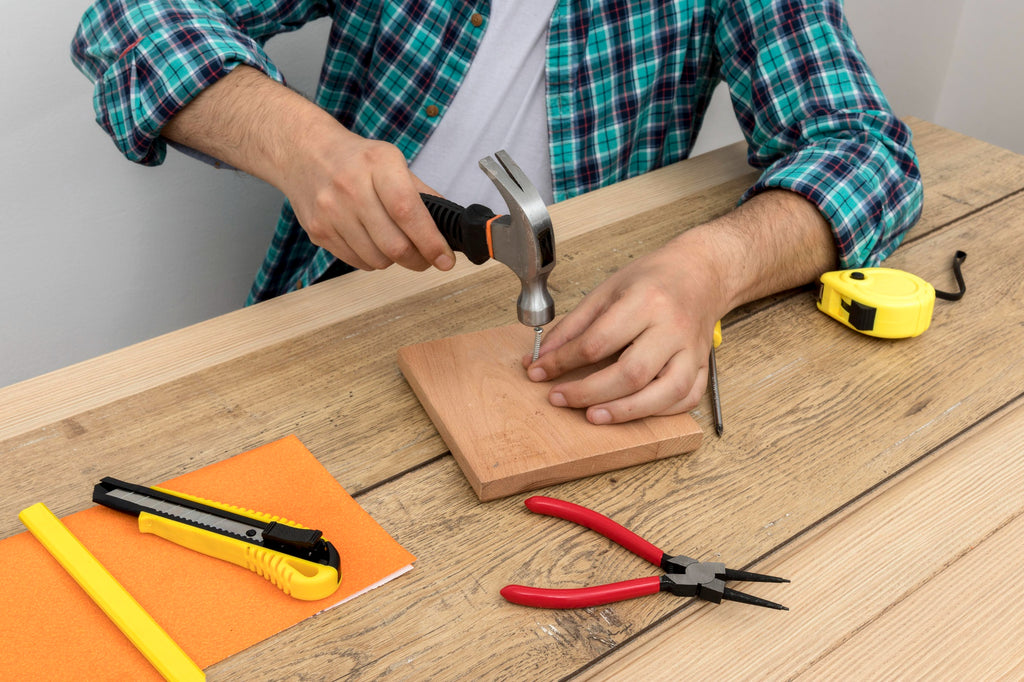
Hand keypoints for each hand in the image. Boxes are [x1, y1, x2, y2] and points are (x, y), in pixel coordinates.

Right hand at [162, 66, 455, 272]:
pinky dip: (368, 260)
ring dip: (393, 262)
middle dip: (415, 258)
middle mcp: (351, 189)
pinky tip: (368, 243)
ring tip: (397, 249)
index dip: (432, 242)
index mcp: (376, 166)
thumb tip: (449, 222)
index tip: (446, 259)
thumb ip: (420, 192)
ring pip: (375, 259)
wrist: (296, 149)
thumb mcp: (391, 162)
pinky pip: (354, 261)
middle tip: (425, 258)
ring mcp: (329, 213)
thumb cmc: (349, 154)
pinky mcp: (317, 232)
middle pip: (394, 245)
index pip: (411, 212)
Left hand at [523, 190, 836, 424]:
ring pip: (662, 394)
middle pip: (630, 373)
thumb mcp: (607, 289)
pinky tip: (631, 411)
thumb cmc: (654, 280)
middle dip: (588, 392)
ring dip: (624, 412)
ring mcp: (691, 352)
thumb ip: (574, 325)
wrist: (701, 274)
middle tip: (558, 398)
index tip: (539, 371)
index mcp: (646, 301)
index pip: (598, 342)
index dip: (562, 362)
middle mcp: (672, 328)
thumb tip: (542, 356)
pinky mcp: (703, 368)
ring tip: (592, 416)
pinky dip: (657, 412)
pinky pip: (684, 400)